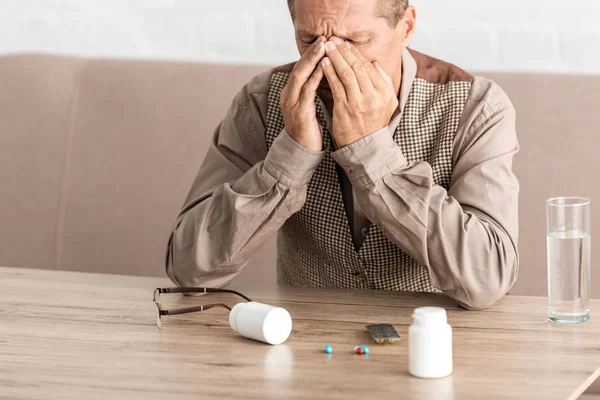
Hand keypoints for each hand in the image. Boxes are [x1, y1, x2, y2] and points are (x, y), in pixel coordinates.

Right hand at [280, 37, 326, 151]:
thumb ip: (311, 93)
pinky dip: (315, 78)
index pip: (300, 69)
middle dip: (311, 52)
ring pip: (301, 76)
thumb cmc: (308, 131)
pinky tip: (323, 68)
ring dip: (313, 61)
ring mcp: (292, 104)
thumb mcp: (308, 108)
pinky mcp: (299, 112)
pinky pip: (307, 91)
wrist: (300, 153)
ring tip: (324, 48)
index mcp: (291, 94)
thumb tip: (322, 77)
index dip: (311, 54)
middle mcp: (288, 96)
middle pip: (299, 68)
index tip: (324, 42)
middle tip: (324, 38)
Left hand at [321, 37, 398, 147]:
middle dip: (344, 51)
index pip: (369, 67)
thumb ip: (384, 82)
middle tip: (334, 39)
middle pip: (357, 67)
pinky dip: (330, 72)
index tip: (347, 44)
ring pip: (346, 73)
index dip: (356, 53)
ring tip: (327, 47)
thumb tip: (374, 63)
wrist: (365, 147)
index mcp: (385, 93)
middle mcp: (373, 96)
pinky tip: (324, 63)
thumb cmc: (373, 123)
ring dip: (335, 57)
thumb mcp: (388, 103)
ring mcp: (358, 102)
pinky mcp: (344, 108)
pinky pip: (336, 86)